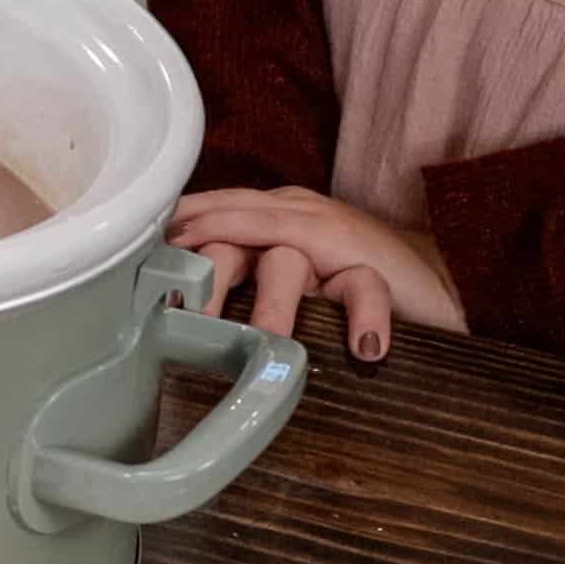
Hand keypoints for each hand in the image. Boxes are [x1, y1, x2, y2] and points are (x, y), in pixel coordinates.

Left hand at [169, 187, 467, 361]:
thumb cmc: (338, 285)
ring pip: (286, 260)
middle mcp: (290, 216)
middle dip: (202, 273)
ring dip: (271, 304)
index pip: (204, 215)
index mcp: (261, 216)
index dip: (169, 240)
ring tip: (257, 341)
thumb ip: (229, 280)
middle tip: (176, 317)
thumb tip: (163, 307)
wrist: (433, 284)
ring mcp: (332, 238)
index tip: (132, 273)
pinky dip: (363, 316)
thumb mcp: (274, 277)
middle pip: (231, 233)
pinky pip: (364, 288)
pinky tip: (362, 348)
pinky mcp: (376, 268)